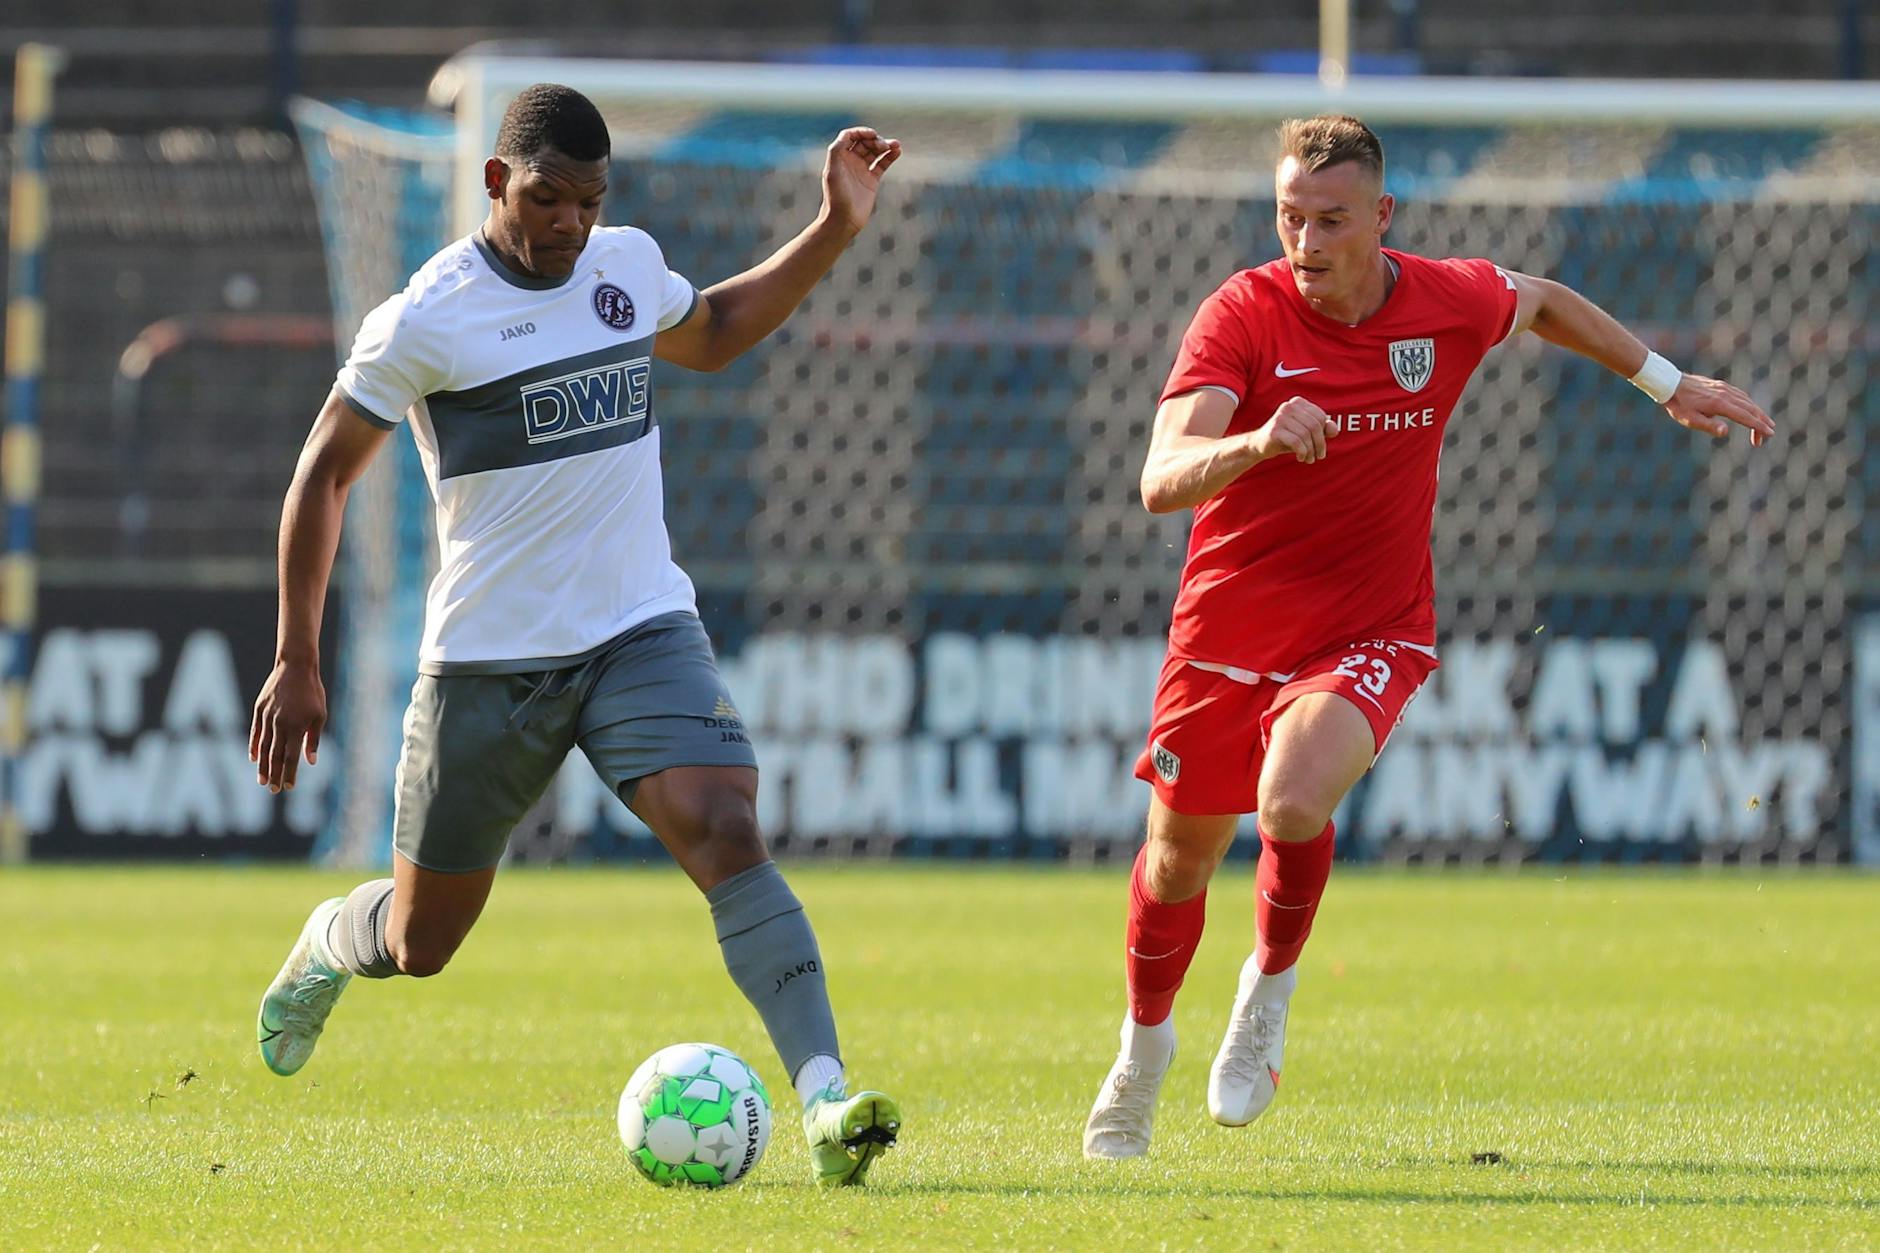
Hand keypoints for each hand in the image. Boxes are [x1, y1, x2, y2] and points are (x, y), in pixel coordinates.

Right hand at [250, 658, 324, 792]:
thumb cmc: (313, 691)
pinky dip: (254, 747)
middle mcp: (279, 724)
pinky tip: (254, 759)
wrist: (295, 666)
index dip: (289, 773)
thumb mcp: (320, 715)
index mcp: (296, 727)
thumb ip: (313, 739)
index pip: (291, 757)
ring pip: (263, 747)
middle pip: (275, 756)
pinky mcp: (259, 710)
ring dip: (263, 766)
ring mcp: (266, 717)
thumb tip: (311, 762)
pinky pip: (255, 733)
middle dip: (275, 775)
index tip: (288, 787)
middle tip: (274, 790)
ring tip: (263, 781)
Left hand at [820, 127, 900, 235]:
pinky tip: (897, 152)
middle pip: (864, 142)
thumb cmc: (835, 196)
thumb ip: (836, 150)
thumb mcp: (832, 172)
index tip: (873, 135)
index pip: (850, 136)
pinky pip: (882, 164)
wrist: (843, 220)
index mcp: (839, 157)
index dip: (861, 132)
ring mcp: (862, 170)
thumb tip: (847, 134)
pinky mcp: (872, 180)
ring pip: (875, 152)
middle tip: (883, 145)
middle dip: (875, 140)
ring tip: (896, 145)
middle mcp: (850, 161)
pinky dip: (890, 157)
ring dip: (885, 146)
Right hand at [1252, 396, 1337, 463]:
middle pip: (1315, 426)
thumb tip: (1334, 429)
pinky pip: (1296, 442)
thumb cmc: (1287, 437)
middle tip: (1318, 456)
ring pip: (1306, 435)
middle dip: (1319, 444)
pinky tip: (1300, 458)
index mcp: (1298, 403)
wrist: (1260, 445)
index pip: (1320, 417)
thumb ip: (1322, 429)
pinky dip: (1302, 452)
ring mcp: (1280, 417)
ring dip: (1310, 451)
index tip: (1320, 447)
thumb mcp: (1306, 433)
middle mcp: (1289, 406)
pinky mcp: (1275, 430)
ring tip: (1309, 459)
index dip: (1324, 434)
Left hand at [1666, 374, 1774, 446]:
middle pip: (1751, 409)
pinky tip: (1751, 410)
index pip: (1745, 416)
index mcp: (1720, 404)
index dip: (1758, 426)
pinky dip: (1750, 404)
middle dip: (1761, 422)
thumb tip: (1725, 432)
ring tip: (1764, 425)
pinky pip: (1741, 395)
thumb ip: (1708, 426)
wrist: (1671, 383)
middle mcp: (1726, 394)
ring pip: (1748, 401)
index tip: (1769, 434)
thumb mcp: (1690, 420)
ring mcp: (1725, 388)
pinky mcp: (1722, 386)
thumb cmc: (1679, 405)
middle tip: (1768, 436)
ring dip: (1758, 413)